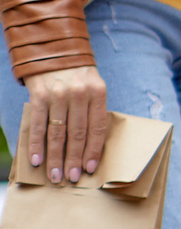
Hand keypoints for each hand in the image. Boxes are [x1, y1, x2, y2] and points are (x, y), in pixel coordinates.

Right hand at [21, 64, 108, 182]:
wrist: (53, 50)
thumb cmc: (77, 75)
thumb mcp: (92, 87)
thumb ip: (92, 112)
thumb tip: (90, 146)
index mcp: (98, 93)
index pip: (97, 128)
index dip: (93, 151)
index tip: (88, 169)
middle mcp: (79, 93)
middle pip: (77, 134)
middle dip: (74, 159)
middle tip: (70, 179)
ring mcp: (58, 94)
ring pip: (57, 132)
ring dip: (55, 157)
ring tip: (55, 175)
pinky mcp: (39, 95)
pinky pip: (38, 124)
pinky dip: (36, 144)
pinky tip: (36, 160)